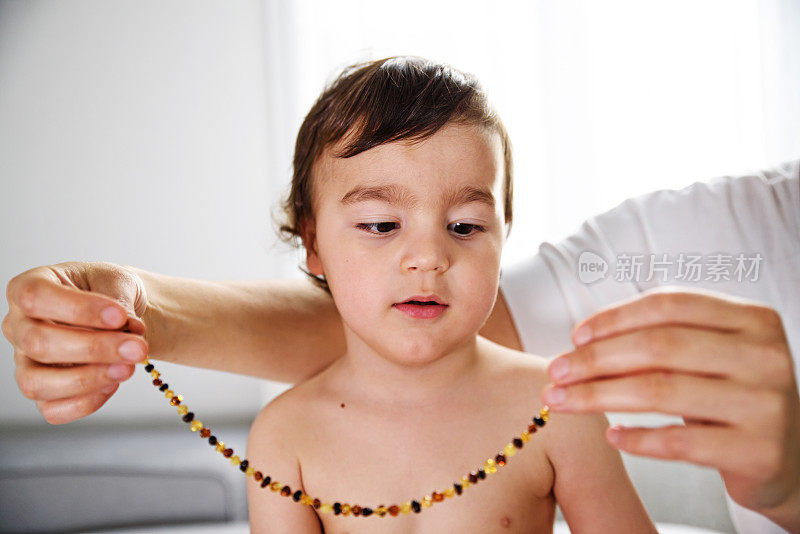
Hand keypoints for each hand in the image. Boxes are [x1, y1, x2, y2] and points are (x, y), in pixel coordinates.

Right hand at [2, 261, 149, 423]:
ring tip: (128, 368)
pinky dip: (87, 401)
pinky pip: (53, 409)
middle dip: (94, 349)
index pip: (36, 297)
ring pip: (36, 383)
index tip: (120, 316)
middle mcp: (18, 326)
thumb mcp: (117, 281)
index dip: (79, 309)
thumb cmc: (111, 291)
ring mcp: (25, 362)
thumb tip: (127, 331)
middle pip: (38, 343)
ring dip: (89, 379)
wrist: (121, 313)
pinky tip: (113, 383)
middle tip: (137, 348)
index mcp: (27, 286)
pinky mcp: (42, 391)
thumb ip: (119, 302)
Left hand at [542, 287, 799, 530]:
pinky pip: (679, 443)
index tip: (574, 337)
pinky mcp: (758, 451)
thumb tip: (582, 339)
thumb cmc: (732, 396)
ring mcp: (764, 404)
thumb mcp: (711, 355)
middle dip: (595, 359)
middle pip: (658, 347)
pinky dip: (636, 438)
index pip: (669, 305)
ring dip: (599, 396)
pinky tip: (610, 435)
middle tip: (555, 373)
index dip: (614, 318)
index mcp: (752, 318)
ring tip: (562, 402)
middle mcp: (764, 356)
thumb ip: (663, 337)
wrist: (790, 458)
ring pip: (661, 391)